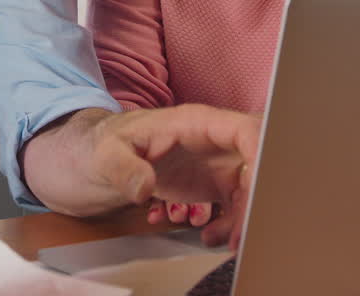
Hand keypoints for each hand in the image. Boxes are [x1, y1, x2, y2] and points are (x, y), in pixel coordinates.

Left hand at [87, 105, 258, 248]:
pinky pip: (237, 204)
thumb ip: (124, 168)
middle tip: (240, 231)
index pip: (245, 131)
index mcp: (196, 123)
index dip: (260, 159)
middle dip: (257, 197)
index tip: (254, 194)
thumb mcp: (107, 154)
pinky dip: (231, 223)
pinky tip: (208, 235)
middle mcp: (215, 141)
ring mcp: (217, 163)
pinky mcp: (214, 184)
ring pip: (251, 188)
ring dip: (243, 216)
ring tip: (214, 238)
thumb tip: (143, 187)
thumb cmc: (105, 145)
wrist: (99, 160)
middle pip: (257, 162)